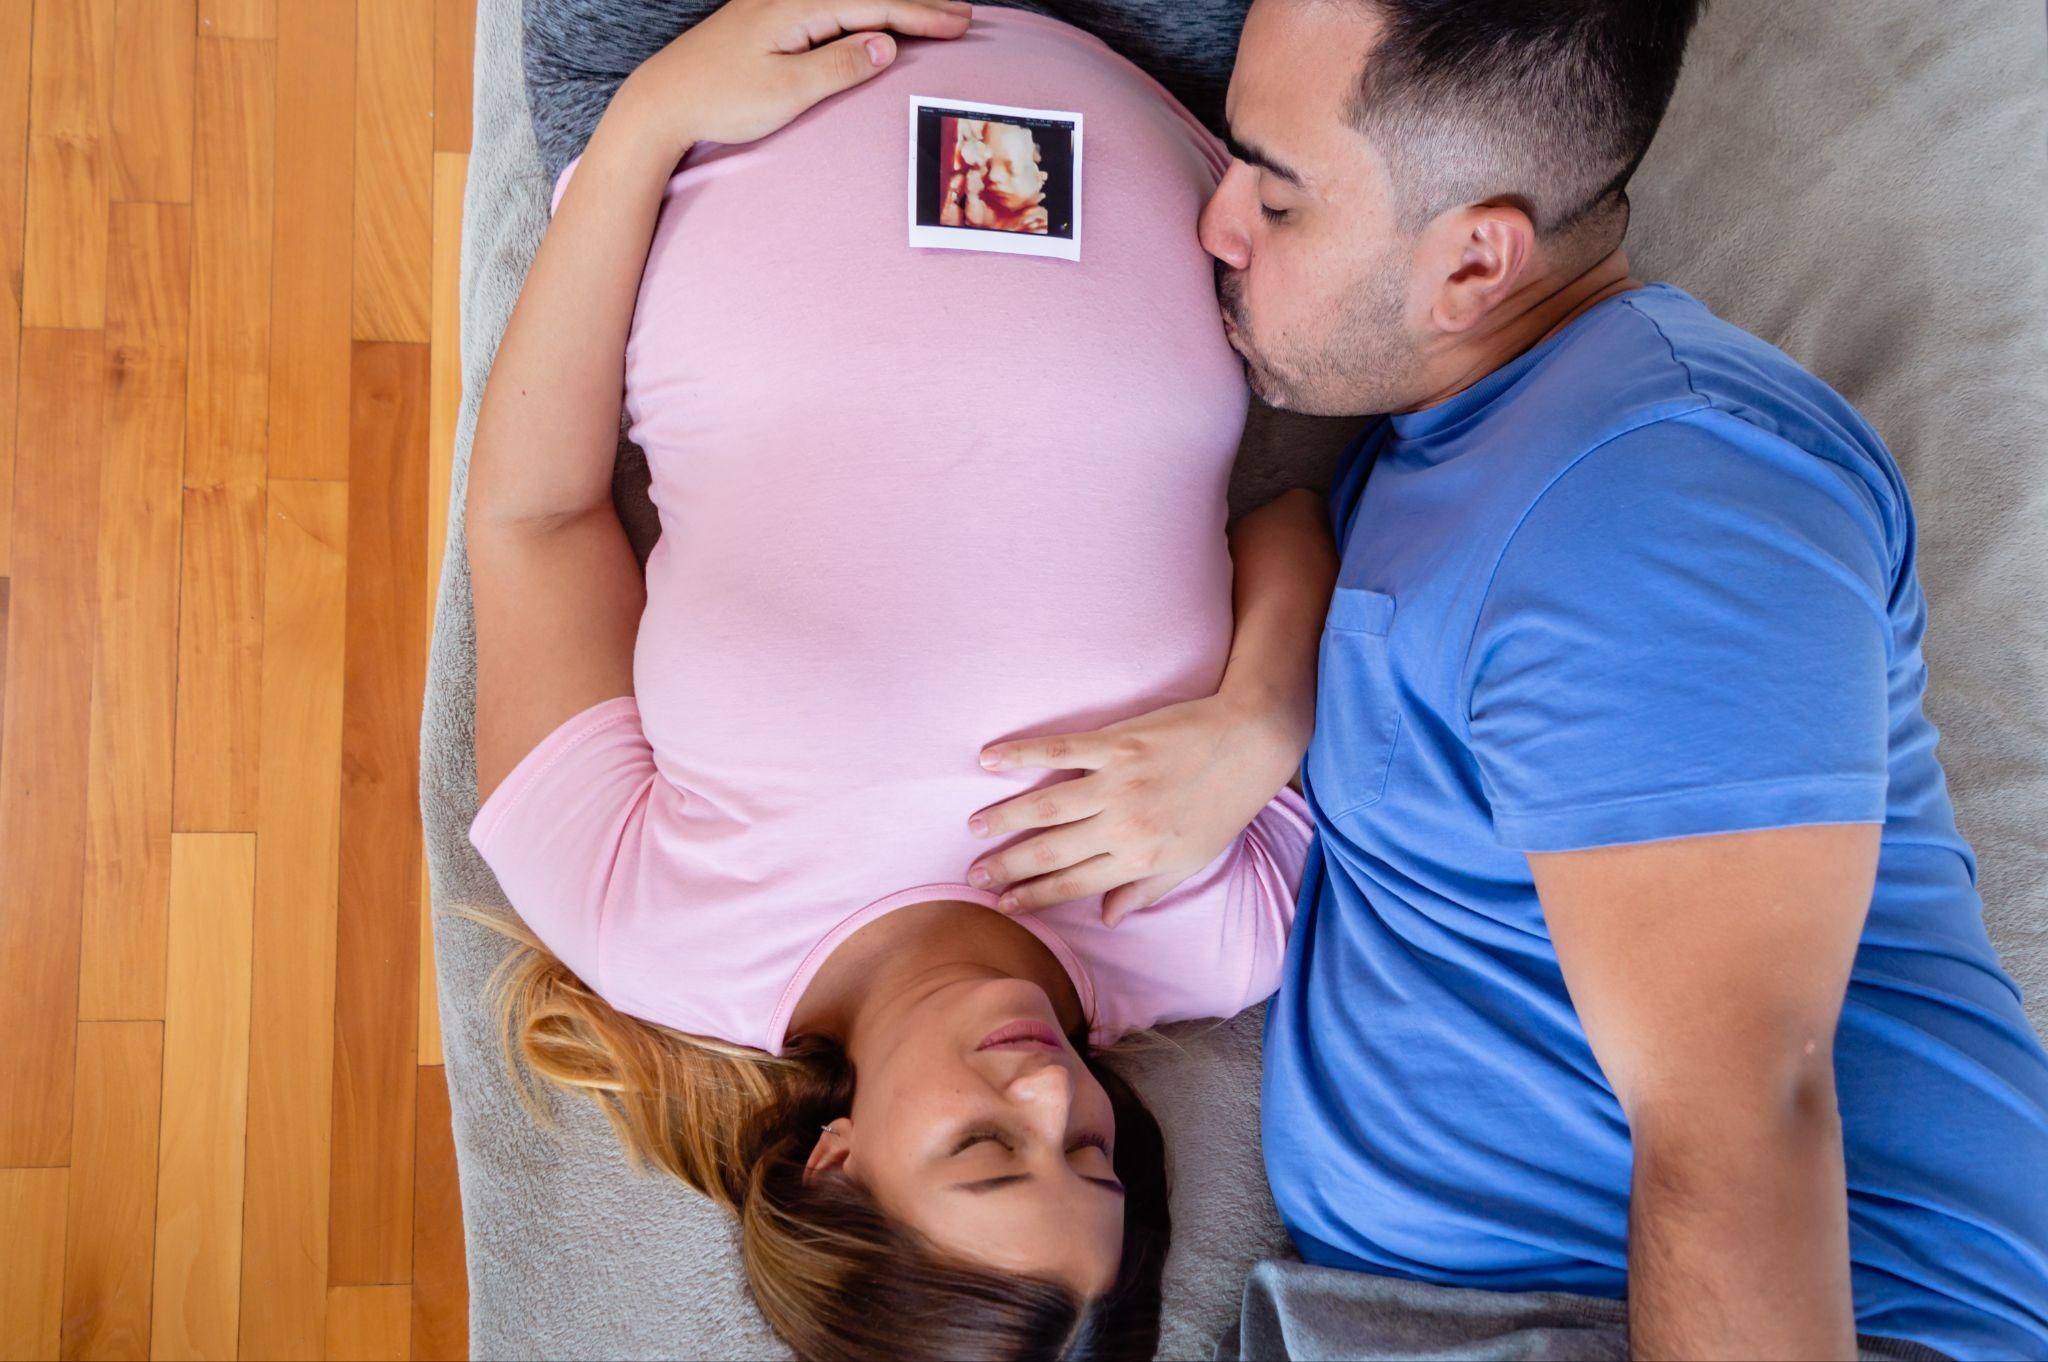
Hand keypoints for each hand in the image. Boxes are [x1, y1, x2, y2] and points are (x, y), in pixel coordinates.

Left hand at [608, 0, 971, 158]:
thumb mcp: (787, 91)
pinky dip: (861, 12)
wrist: (660, 103)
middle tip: (962, 15)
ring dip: (892, 6)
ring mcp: (774, 6)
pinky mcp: (766, 22)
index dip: (920, 14)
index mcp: (796, 6)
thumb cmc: (719, 100)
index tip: (958, 25)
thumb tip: (885, 44)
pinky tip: (873, 20)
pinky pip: (828, 9)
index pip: (872, 5)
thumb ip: (840, 65)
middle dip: (916, 3)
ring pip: (847, 0)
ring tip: (930, 14)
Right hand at [965, 690, 1306, 923]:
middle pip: (1051, 850)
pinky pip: (1059, 749)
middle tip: (972, 875)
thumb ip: (1145, 891)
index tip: (1003, 904)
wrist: (1252, 742)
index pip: (1074, 884)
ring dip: (1004, 819)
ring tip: (974, 829)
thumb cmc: (1225, 804)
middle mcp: (1123, 826)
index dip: (1034, 896)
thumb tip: (1106, 918)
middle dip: (1008, 866)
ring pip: (1045, 806)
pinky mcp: (1116, 743)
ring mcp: (1117, 783)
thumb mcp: (1192, 861)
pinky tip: (988, 758)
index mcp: (1140, 858)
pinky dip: (1021, 753)